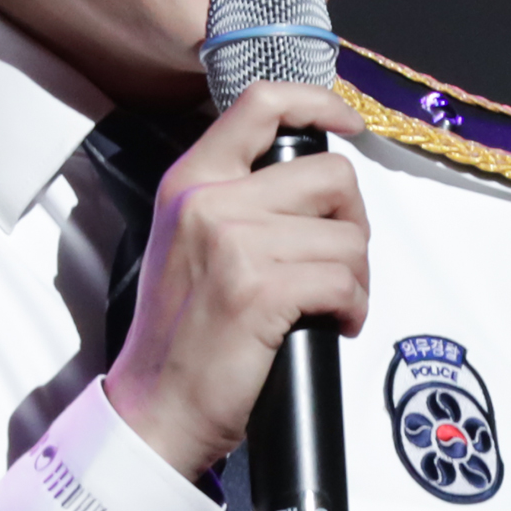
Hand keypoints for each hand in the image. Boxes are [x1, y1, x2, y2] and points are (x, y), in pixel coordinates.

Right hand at [103, 81, 369, 480]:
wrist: (156, 408)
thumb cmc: (181, 335)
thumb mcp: (187, 241)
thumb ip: (234, 198)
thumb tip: (311, 180)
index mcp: (190, 180)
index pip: (261, 104)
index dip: (319, 103)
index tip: (348, 123)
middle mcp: (208, 201)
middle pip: (331, 175)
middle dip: (354, 222)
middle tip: (339, 260)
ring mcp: (234, 244)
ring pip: (348, 236)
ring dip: (355, 277)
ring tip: (328, 305)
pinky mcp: (260, 291)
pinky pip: (344, 281)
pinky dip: (353, 308)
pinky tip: (332, 324)